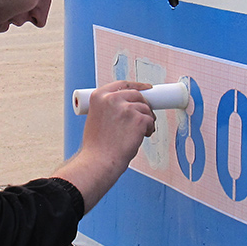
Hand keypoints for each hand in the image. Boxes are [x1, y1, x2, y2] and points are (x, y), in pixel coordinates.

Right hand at [55, 80, 155, 212]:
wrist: (99, 161)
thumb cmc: (97, 146)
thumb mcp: (96, 118)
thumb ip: (110, 107)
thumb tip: (127, 104)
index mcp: (99, 96)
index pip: (122, 84)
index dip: (137, 86)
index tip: (146, 88)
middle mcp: (112, 98)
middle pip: (137, 95)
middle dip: (143, 106)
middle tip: (143, 117)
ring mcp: (126, 108)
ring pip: (145, 108)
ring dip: (146, 120)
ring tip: (138, 133)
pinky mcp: (139, 119)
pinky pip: (151, 120)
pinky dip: (149, 129)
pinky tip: (141, 136)